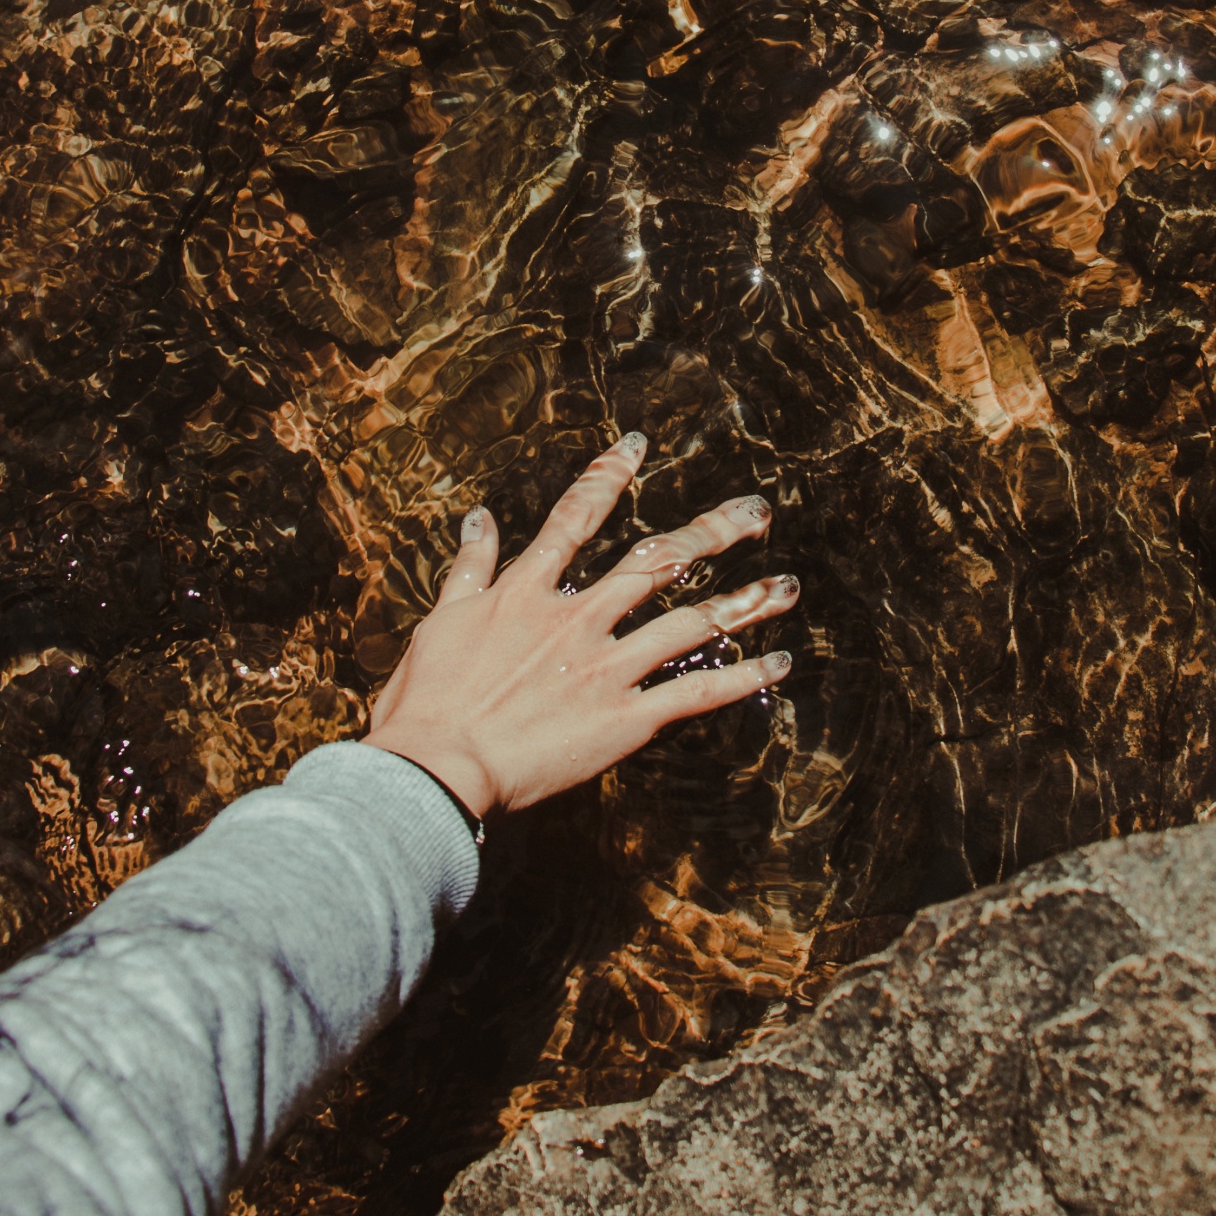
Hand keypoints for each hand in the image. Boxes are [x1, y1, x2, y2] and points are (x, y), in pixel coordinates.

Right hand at [363, 434, 796, 819]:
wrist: (437, 768)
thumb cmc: (428, 702)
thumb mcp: (440, 620)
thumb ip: (469, 566)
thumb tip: (478, 517)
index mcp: (528, 592)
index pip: (575, 518)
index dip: (607, 477)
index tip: (637, 447)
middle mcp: (576, 618)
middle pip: (657, 562)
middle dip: (712, 532)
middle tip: (756, 512)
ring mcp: (606, 667)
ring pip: (690, 623)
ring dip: (744, 601)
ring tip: (787, 585)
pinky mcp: (625, 718)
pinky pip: (695, 693)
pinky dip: (741, 677)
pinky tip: (779, 663)